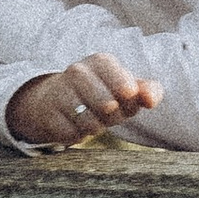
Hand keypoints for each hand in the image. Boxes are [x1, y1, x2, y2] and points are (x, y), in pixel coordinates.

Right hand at [5, 56, 162, 146]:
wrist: (55, 100)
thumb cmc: (101, 94)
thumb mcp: (126, 90)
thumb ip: (148, 91)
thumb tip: (151, 100)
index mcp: (101, 62)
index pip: (118, 77)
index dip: (125, 89)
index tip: (128, 94)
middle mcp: (77, 71)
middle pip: (106, 104)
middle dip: (114, 115)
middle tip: (110, 113)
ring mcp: (60, 91)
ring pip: (88, 121)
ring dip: (96, 127)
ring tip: (93, 120)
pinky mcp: (47, 113)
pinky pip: (71, 133)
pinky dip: (77, 135)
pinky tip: (75, 125)